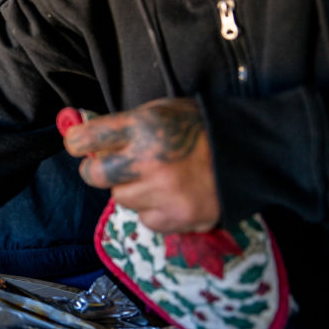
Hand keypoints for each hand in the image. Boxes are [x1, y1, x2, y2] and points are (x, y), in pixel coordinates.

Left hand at [63, 98, 219, 232]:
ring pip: (121, 199)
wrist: (251, 154)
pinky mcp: (176, 218)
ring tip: (156, 179)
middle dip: (97, 170)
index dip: (77, 142)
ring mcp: (162, 193)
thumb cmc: (200, 127)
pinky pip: (145, 218)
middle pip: (94, 175)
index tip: (79, 144)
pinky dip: (153, 210)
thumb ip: (123, 124)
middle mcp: (148, 161)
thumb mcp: (161, 110)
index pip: (87, 139)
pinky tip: (171, 195)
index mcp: (143, 127)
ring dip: (131, 190)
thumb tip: (85, 135)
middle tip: (111, 166)